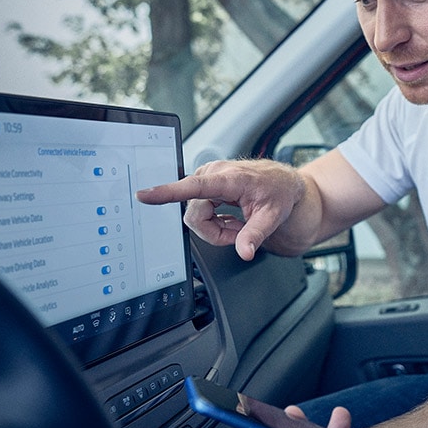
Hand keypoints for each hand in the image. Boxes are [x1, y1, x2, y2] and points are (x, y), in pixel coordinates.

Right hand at [135, 159, 304, 259]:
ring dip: (216, 227)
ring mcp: (207, 180)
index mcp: (229, 178)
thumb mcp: (273, 216)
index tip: (145, 195)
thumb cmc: (278, 193)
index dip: (167, 192)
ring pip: (196, 218)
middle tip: (240, 230)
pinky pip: (199, 213)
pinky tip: (230, 217)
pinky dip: (215, 222)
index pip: (193, 187)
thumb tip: (244, 252)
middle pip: (195, 217)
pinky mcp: (204, 185)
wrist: (282, 183)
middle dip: (216, 231)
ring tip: (238, 222)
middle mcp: (213, 175)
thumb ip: (255, 235)